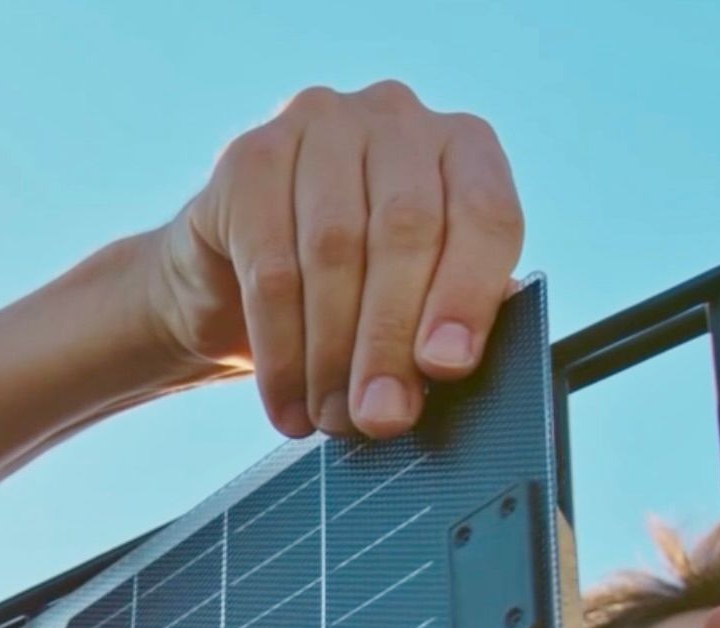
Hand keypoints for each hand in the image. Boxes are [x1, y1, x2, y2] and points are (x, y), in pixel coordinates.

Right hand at [144, 82, 523, 440]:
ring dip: (332, 352)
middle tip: (381, 416)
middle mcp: (396, 118)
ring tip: (332, 417)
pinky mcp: (250, 157)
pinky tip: (288, 401)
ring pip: (333, 248)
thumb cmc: (353, 292)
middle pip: (404, 229)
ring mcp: (320, 124)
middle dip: (390, 338)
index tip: (446, 366)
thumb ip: (450, 317)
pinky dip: (280, 348)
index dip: (467, 294)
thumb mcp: (418, 300)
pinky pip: (268, 265)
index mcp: (464, 147)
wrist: (236, 279)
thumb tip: (450, 364)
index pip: (484, 212)